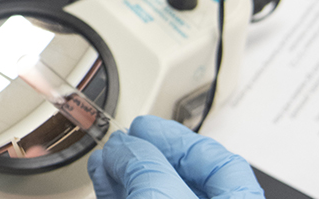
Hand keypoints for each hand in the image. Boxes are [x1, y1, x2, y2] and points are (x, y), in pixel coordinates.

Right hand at [88, 115, 264, 198]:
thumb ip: (147, 167)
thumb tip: (125, 146)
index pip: (217, 161)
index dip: (179, 138)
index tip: (146, 127)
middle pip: (182, 176)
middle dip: (146, 153)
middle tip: (122, 140)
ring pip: (154, 192)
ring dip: (125, 172)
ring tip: (103, 159)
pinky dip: (117, 192)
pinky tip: (101, 181)